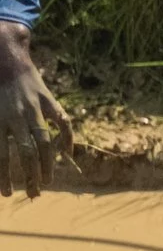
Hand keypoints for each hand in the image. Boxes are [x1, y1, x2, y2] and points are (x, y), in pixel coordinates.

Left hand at [0, 19, 69, 197]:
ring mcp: (35, 108)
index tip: (6, 194)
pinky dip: (67, 136)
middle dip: (30, 176)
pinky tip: (69, 150)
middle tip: (33, 193)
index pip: (2, 157)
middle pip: (26, 154)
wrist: (4, 56)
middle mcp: (16, 117)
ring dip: (47, 163)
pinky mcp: (48, 99)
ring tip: (48, 180)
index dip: (4, 177)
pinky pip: (62, 120)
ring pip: (44, 142)